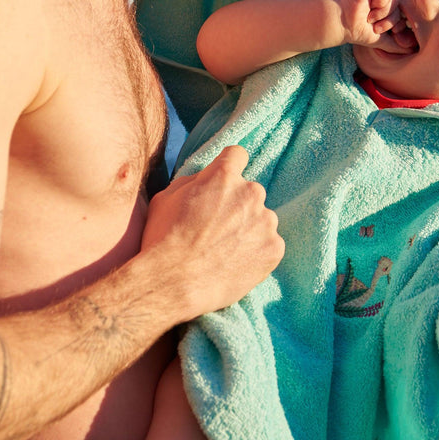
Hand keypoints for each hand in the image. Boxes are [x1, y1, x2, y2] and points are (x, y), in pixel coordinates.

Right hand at [141, 146, 283, 320]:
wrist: (173, 284)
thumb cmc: (163, 239)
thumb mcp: (165, 197)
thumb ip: (192, 181)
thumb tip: (205, 178)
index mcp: (224, 175)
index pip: (237, 155)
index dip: (228, 168)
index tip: (222, 184)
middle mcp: (251, 192)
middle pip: (250, 191)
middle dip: (237, 205)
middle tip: (217, 229)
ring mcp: (266, 221)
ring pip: (261, 219)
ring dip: (248, 229)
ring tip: (225, 252)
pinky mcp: (274, 248)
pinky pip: (269, 244)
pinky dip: (257, 252)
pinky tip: (235, 264)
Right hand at [337, 0, 399, 45]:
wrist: (343, 26)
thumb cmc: (359, 32)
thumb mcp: (381, 40)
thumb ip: (396, 45)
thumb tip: (413, 50)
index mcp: (388, 10)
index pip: (402, 16)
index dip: (394, 25)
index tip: (378, 30)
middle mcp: (384, 0)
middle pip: (399, 8)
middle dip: (388, 21)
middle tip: (374, 26)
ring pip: (394, 0)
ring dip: (382, 13)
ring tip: (369, 17)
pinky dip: (379, 1)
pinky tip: (369, 6)